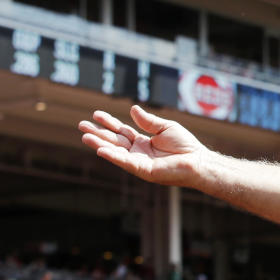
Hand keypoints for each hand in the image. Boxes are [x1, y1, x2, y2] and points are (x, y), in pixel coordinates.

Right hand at [79, 105, 207, 185]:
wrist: (197, 161)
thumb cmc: (185, 146)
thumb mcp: (165, 127)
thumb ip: (148, 121)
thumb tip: (133, 109)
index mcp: (143, 142)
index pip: (122, 130)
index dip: (109, 122)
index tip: (95, 114)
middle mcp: (138, 152)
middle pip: (114, 140)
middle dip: (98, 133)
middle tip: (81, 125)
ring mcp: (139, 162)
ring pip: (115, 152)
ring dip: (99, 144)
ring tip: (84, 137)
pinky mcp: (143, 171)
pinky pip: (125, 162)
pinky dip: (112, 156)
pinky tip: (100, 149)